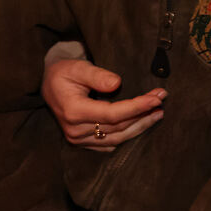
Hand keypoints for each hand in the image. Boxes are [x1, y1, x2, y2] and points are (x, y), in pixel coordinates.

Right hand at [42, 58, 166, 151]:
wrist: (48, 85)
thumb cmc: (64, 73)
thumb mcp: (77, 67)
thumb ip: (97, 75)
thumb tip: (117, 83)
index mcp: (73, 111)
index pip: (112, 114)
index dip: (136, 107)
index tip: (157, 98)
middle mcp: (75, 130)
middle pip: (118, 127)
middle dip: (143, 114)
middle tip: (162, 99)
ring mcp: (78, 139)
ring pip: (116, 139)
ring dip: (140, 127)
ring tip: (158, 113)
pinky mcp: (83, 142)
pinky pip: (110, 143)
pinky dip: (128, 135)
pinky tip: (142, 124)